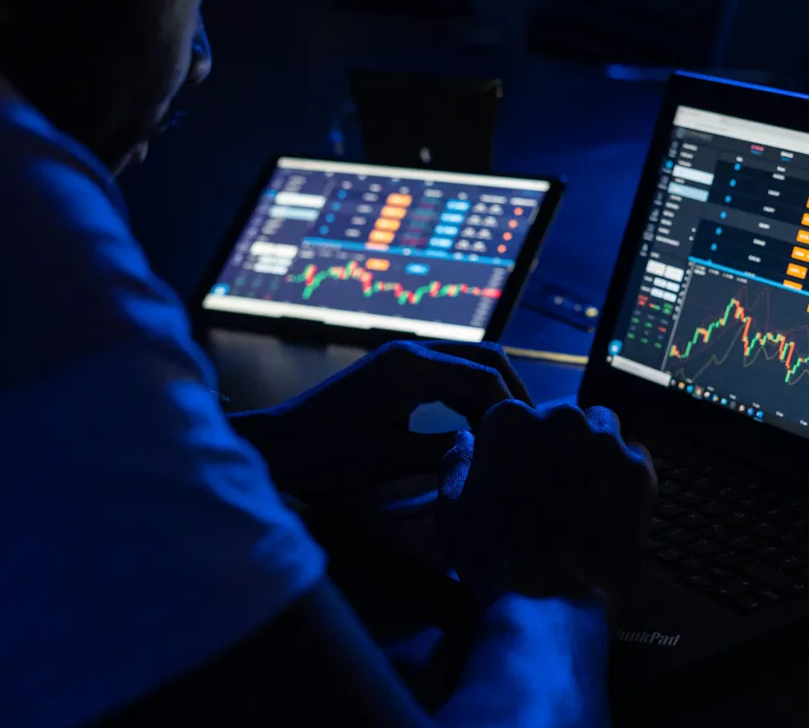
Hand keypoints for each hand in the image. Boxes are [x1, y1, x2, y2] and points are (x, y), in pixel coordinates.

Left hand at [229, 341, 531, 494]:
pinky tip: (474, 430)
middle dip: (511, 389)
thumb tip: (490, 451)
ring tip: (508, 433)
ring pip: (467, 366)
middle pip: (485, 357)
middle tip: (532, 428)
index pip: (485, 376)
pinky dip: (468, 399)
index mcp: (413, 364)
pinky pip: (446, 378)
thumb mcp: (393, 457)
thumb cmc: (327, 453)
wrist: (276, 448)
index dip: (511, 407)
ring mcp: (401, 361)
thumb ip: (447, 449)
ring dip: (491, 394)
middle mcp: (411, 352)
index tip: (526, 442)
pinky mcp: (393, 376)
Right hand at [438, 402, 656, 612]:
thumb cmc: (492, 554)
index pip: (515, 417)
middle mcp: (561, 418)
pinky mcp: (639, 470)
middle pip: (561, 419)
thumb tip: (465, 440)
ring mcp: (605, 442)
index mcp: (511, 420)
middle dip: (556, 444)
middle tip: (552, 487)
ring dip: (593, 447)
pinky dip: (624, 470)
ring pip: (602, 427)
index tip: (517, 476)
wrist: (550, 601)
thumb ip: (456, 463)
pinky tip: (612, 501)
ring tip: (585, 488)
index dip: (515, 448)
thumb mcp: (452, 507)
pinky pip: (634, 454)